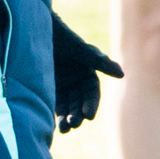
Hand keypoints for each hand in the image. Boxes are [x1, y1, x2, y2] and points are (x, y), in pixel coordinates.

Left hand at [51, 12, 121, 133]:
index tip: (88, 115)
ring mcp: (62, 86)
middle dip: (78, 114)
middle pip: (80, 102)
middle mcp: (76, 81)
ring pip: (67, 106)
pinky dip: (56, 114)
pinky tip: (54, 124)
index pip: (92, 92)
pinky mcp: (49, 89)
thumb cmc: (62, 37)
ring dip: (67, 118)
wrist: (37, 29)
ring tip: (65, 128)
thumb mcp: (80, 49)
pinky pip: (54, 105)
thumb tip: (122, 74)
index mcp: (88, 72)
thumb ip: (100, 61)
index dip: (91, 104)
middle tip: (74, 123)